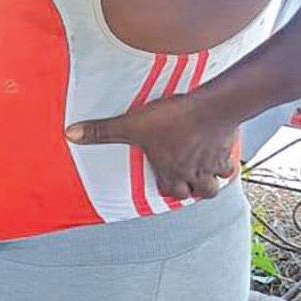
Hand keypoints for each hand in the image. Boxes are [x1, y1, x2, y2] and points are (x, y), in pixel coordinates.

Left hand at [66, 92, 238, 202]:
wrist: (212, 107)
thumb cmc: (172, 118)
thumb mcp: (131, 124)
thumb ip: (101, 131)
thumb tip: (70, 134)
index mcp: (170, 170)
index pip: (169, 191)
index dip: (167, 189)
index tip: (165, 184)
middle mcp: (192, 172)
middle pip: (198, 193)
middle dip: (192, 190)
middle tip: (187, 181)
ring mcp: (212, 163)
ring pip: (216, 186)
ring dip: (210, 182)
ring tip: (204, 173)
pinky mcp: (227, 150)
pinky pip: (230, 166)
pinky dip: (226, 165)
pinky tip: (221, 155)